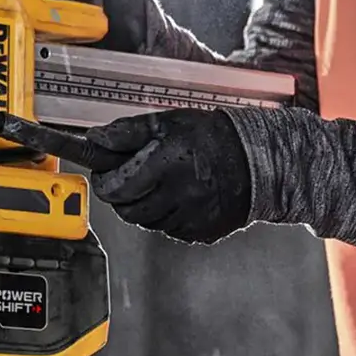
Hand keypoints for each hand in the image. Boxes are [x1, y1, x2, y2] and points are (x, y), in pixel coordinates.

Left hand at [86, 108, 251, 243]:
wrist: (259, 160)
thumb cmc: (214, 138)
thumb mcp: (168, 123)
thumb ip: (129, 132)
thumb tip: (96, 138)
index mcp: (165, 165)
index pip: (115, 188)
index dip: (104, 181)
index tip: (104, 174)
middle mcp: (177, 195)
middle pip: (126, 209)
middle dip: (122, 194)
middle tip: (132, 178)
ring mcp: (189, 217)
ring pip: (145, 222)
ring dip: (143, 206)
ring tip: (160, 185)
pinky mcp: (199, 232)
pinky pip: (168, 230)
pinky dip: (166, 217)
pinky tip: (179, 198)